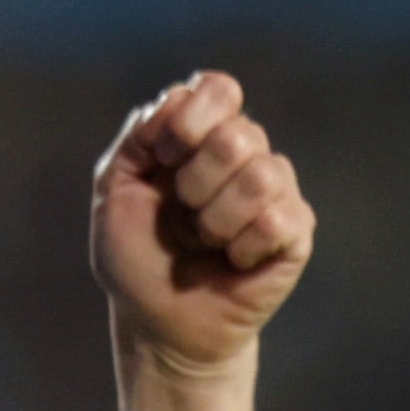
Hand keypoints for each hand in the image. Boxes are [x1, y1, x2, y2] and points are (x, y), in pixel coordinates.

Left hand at [93, 72, 313, 373]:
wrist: (156, 322)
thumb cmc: (135, 256)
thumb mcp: (114, 192)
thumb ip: (137, 139)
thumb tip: (176, 97)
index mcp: (201, 136)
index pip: (219, 88)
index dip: (190, 121)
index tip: (163, 160)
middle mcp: (244, 155)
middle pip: (240, 134)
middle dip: (195, 181)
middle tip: (182, 211)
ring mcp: (275, 192)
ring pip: (262, 175)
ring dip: (217, 218)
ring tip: (205, 241)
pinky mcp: (295, 233)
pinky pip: (279, 220)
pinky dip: (242, 247)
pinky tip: (233, 261)